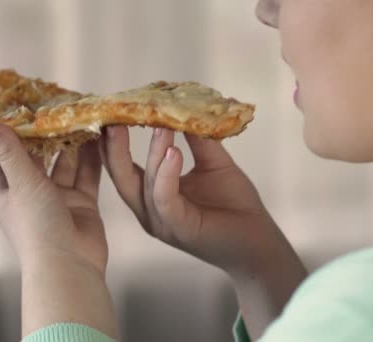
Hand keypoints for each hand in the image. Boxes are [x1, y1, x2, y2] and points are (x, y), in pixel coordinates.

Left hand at [0, 122, 118, 338]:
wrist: (70, 264)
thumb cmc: (37, 227)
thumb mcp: (21, 183)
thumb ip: (10, 152)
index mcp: (7, 191)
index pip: (5, 154)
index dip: (11, 132)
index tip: (21, 106)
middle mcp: (31, 193)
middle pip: (39, 156)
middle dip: (49, 134)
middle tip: (59, 105)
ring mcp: (58, 198)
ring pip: (66, 163)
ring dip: (74, 143)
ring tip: (83, 115)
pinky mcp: (82, 203)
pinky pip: (87, 175)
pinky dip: (93, 158)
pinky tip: (100, 137)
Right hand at [100, 126, 294, 275]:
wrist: (259, 240)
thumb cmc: (234, 204)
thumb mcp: (212, 163)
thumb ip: (196, 138)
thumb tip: (182, 105)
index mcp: (152, 195)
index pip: (123, 166)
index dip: (114, 141)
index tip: (113, 110)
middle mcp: (150, 210)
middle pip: (120, 177)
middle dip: (113, 147)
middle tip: (114, 116)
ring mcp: (162, 222)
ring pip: (146, 184)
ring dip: (152, 152)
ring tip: (162, 126)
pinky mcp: (179, 229)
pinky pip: (165, 200)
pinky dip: (166, 175)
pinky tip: (174, 153)